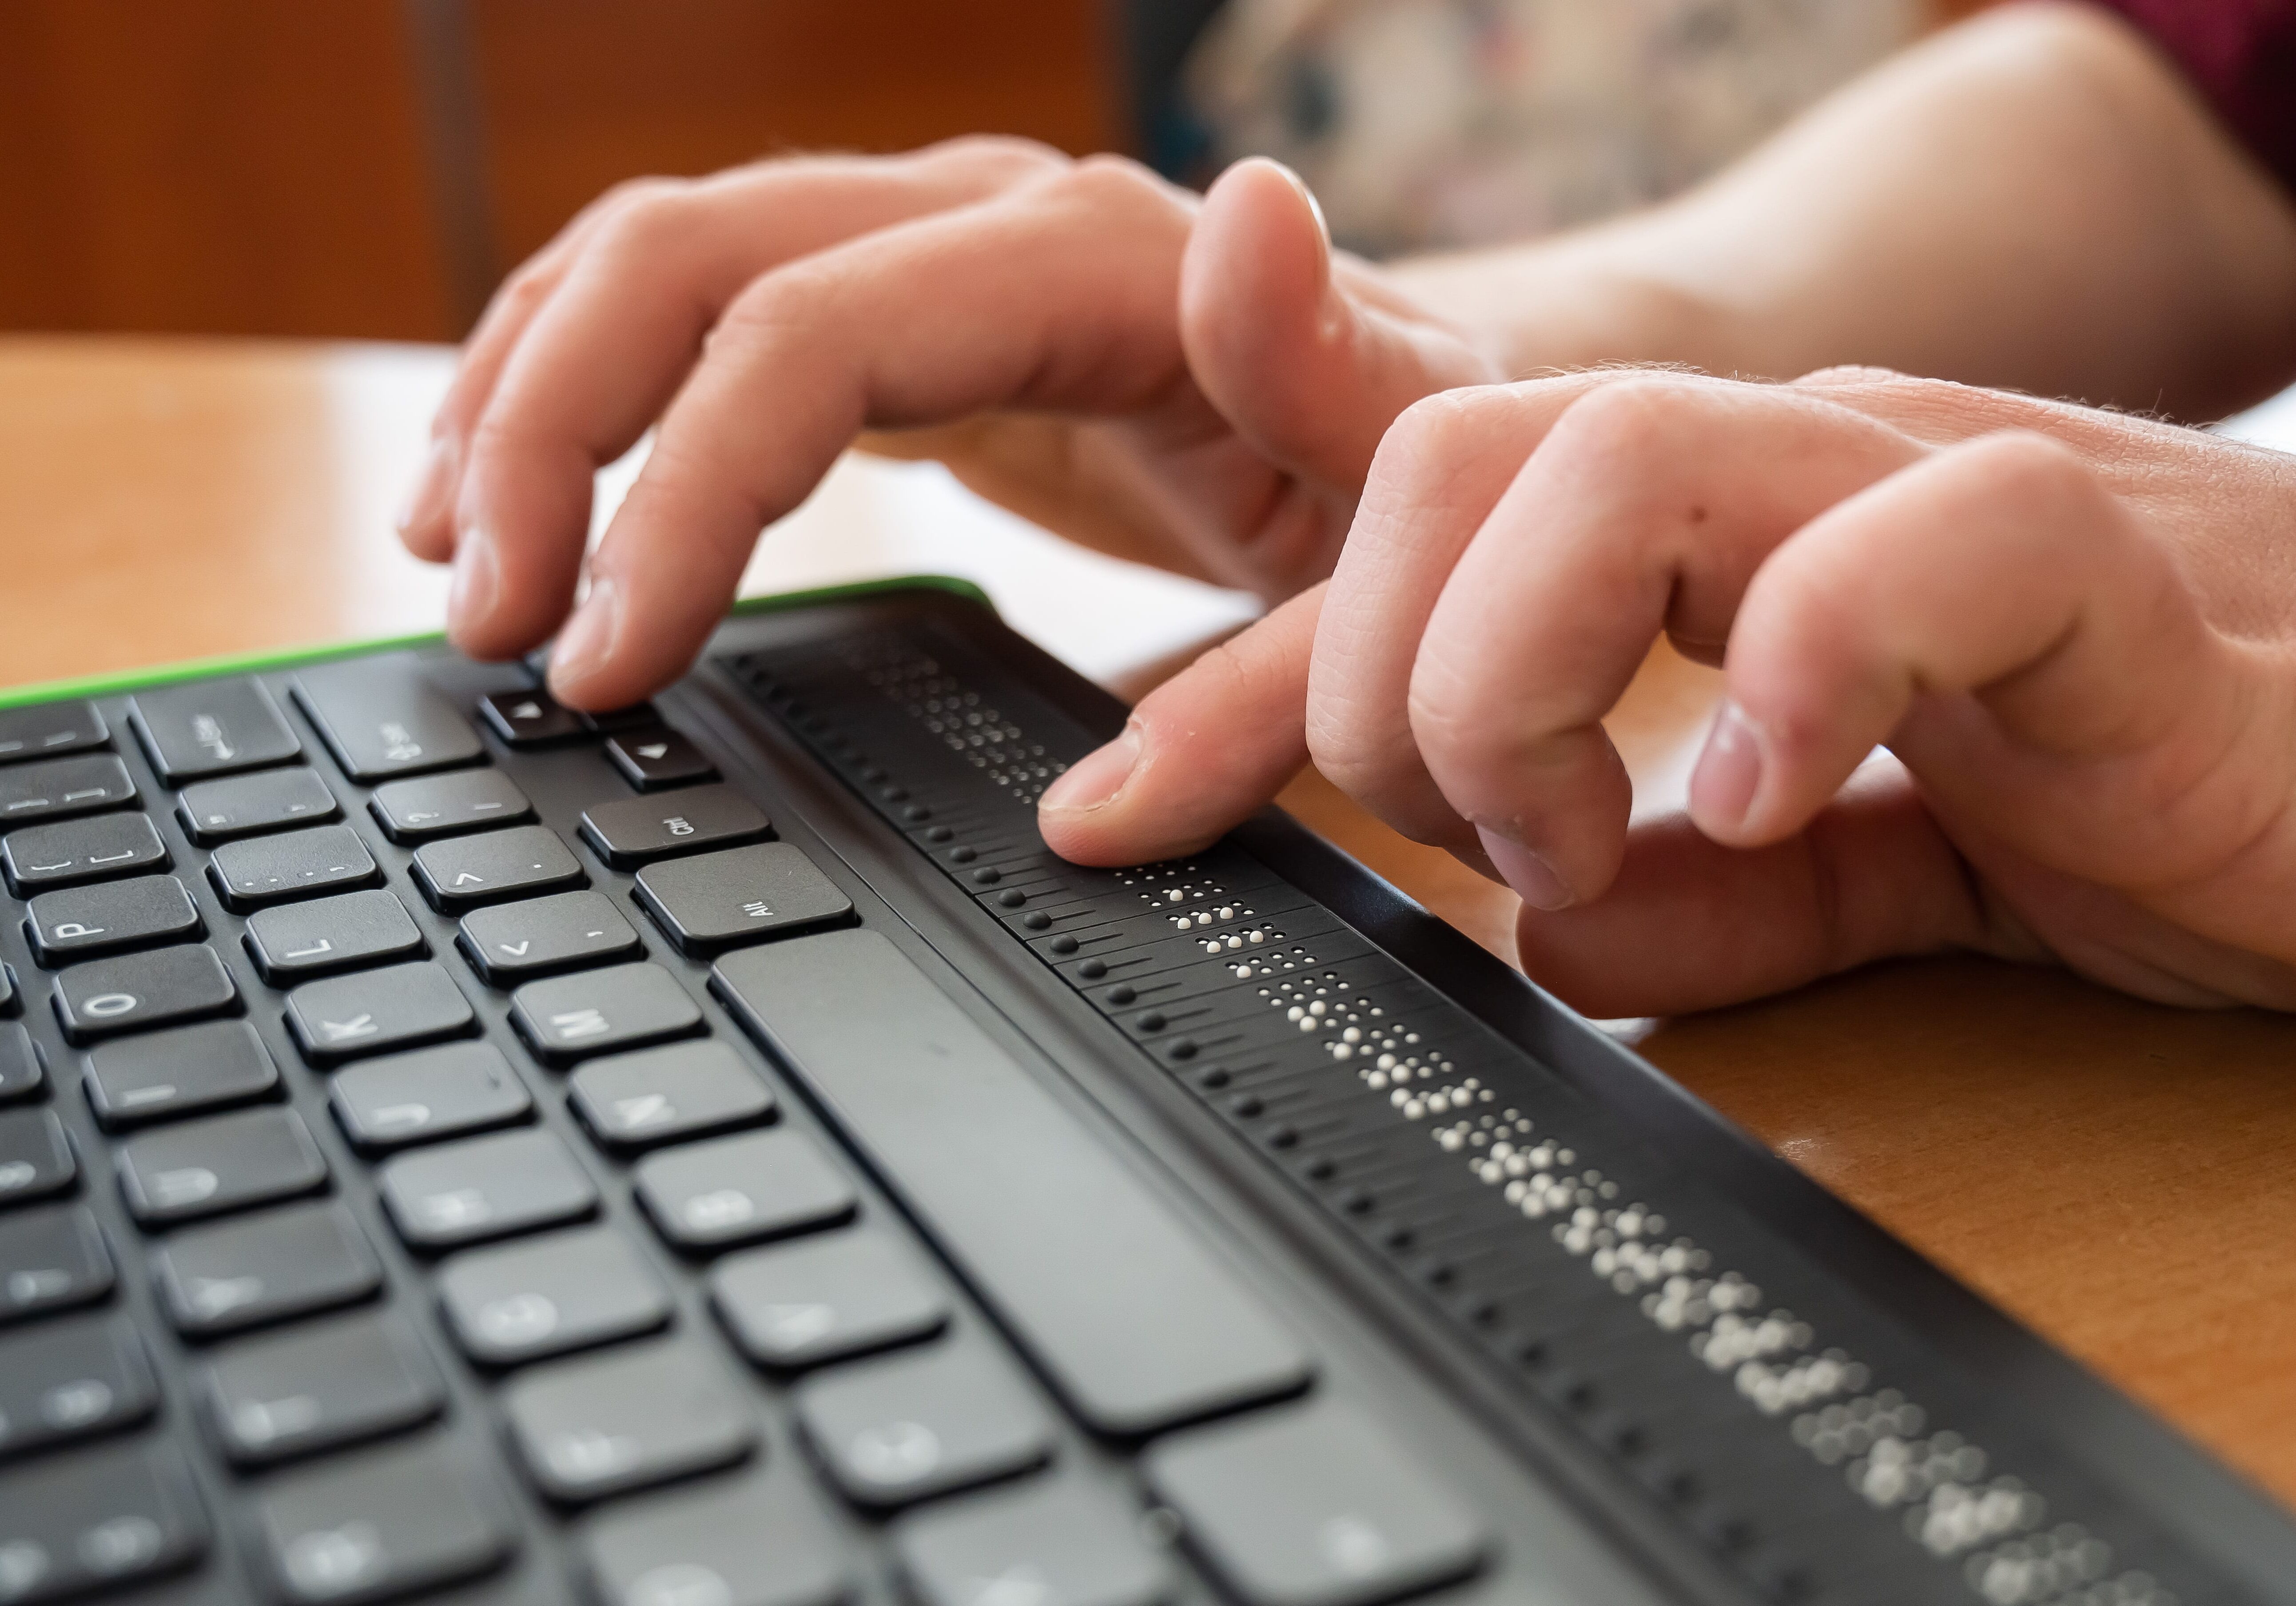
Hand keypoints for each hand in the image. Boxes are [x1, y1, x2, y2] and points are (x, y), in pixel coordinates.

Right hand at [396, 139, 1500, 708]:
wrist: (1425, 396)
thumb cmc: (1413, 474)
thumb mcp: (1386, 576)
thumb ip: (1278, 676)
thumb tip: (1097, 811)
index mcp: (1097, 262)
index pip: (816, 336)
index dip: (689, 492)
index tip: (612, 657)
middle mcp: (989, 217)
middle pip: (692, 257)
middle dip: (554, 431)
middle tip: (489, 622)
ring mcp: (930, 249)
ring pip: (661, 256)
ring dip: (532, 392)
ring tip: (456, 555)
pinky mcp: (898, 308)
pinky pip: (698, 305)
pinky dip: (591, 387)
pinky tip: (530, 488)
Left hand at [1039, 368, 2295, 1015]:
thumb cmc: (2151, 782)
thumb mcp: (1872, 857)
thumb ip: (1715, 895)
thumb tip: (1555, 938)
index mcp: (1722, 533)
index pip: (1417, 509)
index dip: (1238, 659)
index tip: (1124, 807)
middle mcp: (1801, 475)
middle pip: (1464, 449)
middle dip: (1386, 666)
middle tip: (1475, 833)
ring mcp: (1943, 496)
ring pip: (1630, 453)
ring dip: (1525, 668)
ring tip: (1577, 831)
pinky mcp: (2108, 576)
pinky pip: (1929, 539)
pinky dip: (1798, 668)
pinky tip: (1757, 793)